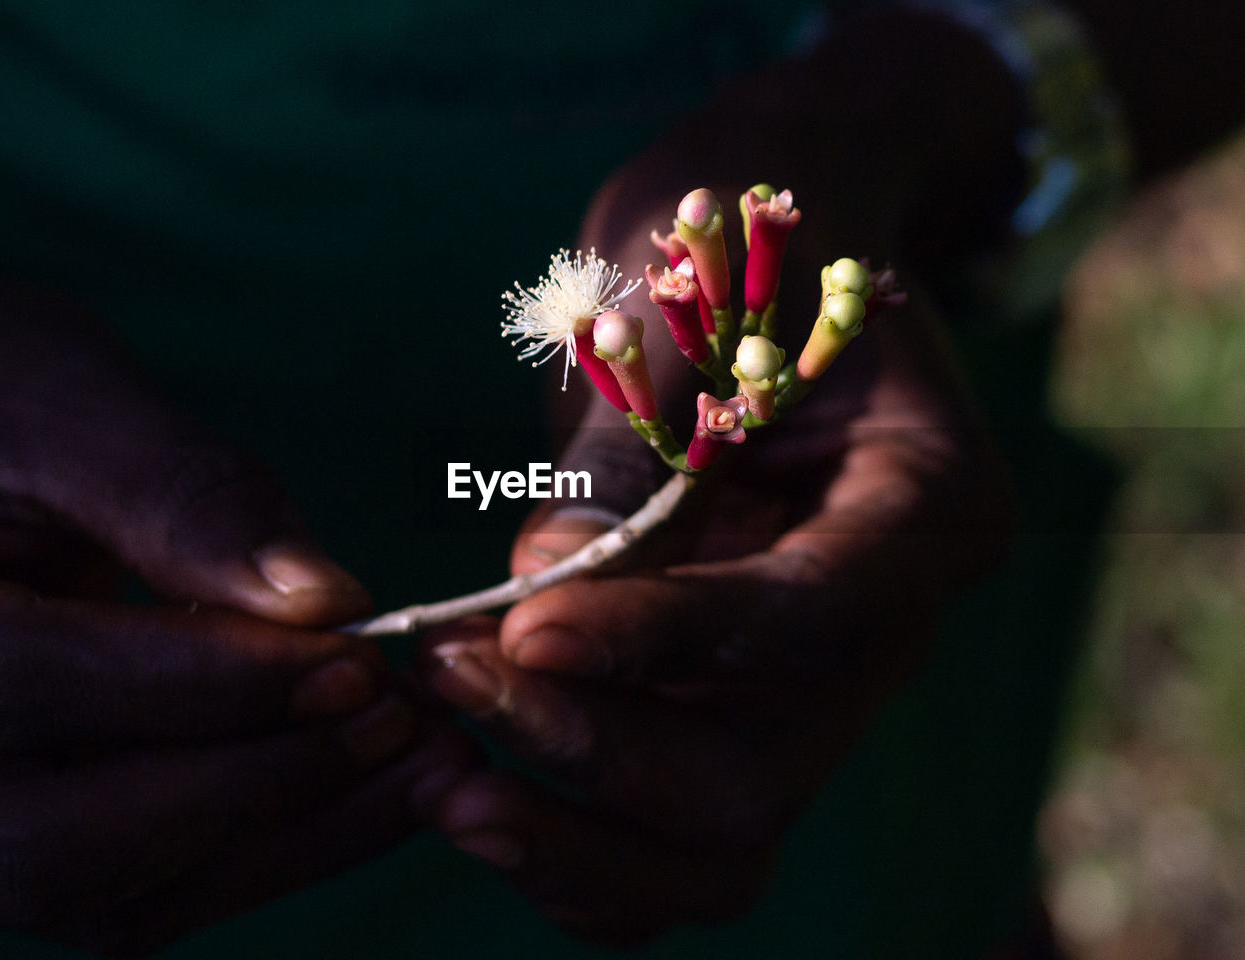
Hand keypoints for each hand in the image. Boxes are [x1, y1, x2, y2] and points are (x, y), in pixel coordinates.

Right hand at [0, 274, 475, 952]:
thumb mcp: (61, 406)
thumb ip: (181, 499)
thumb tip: (321, 597)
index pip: (33, 689)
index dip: (208, 684)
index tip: (354, 657)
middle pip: (65, 838)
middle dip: (260, 782)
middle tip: (405, 721)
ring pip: (113, 888)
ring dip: (290, 833)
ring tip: (425, 763)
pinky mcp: (30, 829)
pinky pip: (146, 881)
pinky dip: (271, 843)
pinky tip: (378, 784)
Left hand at [419, 221, 1010, 942]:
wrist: (769, 261)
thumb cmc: (732, 249)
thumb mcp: (681, 312)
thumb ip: (625, 457)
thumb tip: (540, 589)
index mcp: (926, 504)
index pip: (810, 615)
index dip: (665, 637)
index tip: (518, 629)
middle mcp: (891, 624)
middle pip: (768, 771)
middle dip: (598, 756)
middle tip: (451, 693)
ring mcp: (817, 683)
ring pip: (727, 839)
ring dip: (579, 840)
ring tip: (444, 787)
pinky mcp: (744, 706)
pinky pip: (678, 833)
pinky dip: (582, 844)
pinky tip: (481, 796)